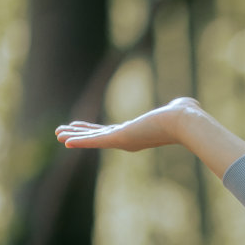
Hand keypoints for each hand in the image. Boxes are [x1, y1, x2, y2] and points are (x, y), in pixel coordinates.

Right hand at [55, 98, 199, 151]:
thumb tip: (185, 103)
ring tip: (58, 135)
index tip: (84, 129)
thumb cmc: (186, 116)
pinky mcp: (120, 138)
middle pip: (99, 136)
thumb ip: (179, 105)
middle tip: (63, 134)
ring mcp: (124, 140)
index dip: (96, 131)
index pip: (112, 131)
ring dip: (75, 137)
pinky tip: (65, 142)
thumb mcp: (181, 108)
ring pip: (94, 139)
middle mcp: (130, 139)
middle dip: (81, 134)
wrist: (185, 122)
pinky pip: (96, 141)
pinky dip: (80, 141)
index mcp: (139, 132)